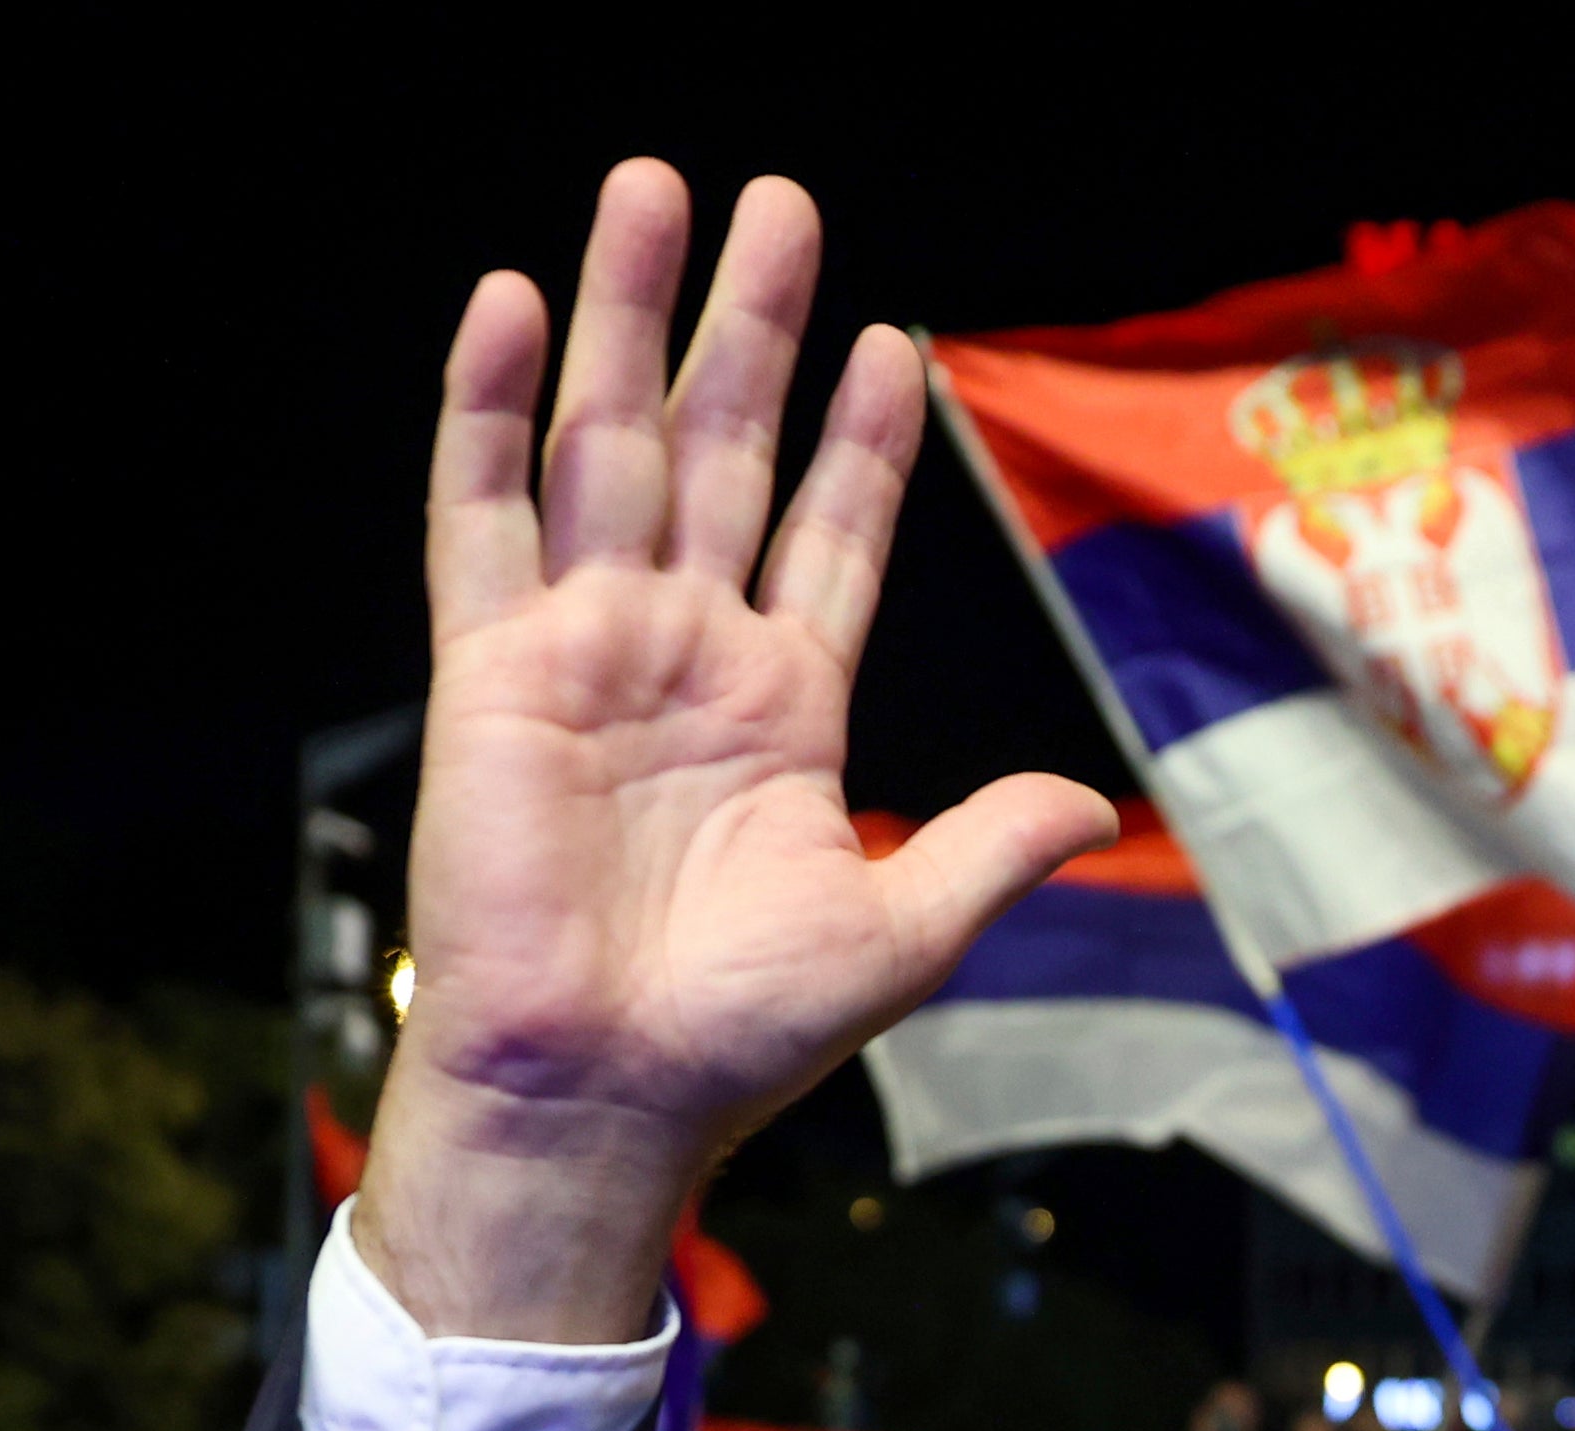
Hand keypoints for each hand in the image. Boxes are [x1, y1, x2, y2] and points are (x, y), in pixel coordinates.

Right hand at [363, 164, 1116, 1340]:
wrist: (602, 1099)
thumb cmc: (737, 1041)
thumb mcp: (900, 933)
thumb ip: (985, 848)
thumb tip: (1092, 804)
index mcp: (782, 711)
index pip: (830, 536)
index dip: (861, 439)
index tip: (892, 338)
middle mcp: (683, 657)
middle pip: (724, 450)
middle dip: (749, 323)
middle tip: (776, 199)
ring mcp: (583, 649)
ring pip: (605, 444)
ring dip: (627, 317)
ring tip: (653, 188)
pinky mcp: (490, 668)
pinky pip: (482, 513)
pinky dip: (485, 409)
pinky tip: (505, 304)